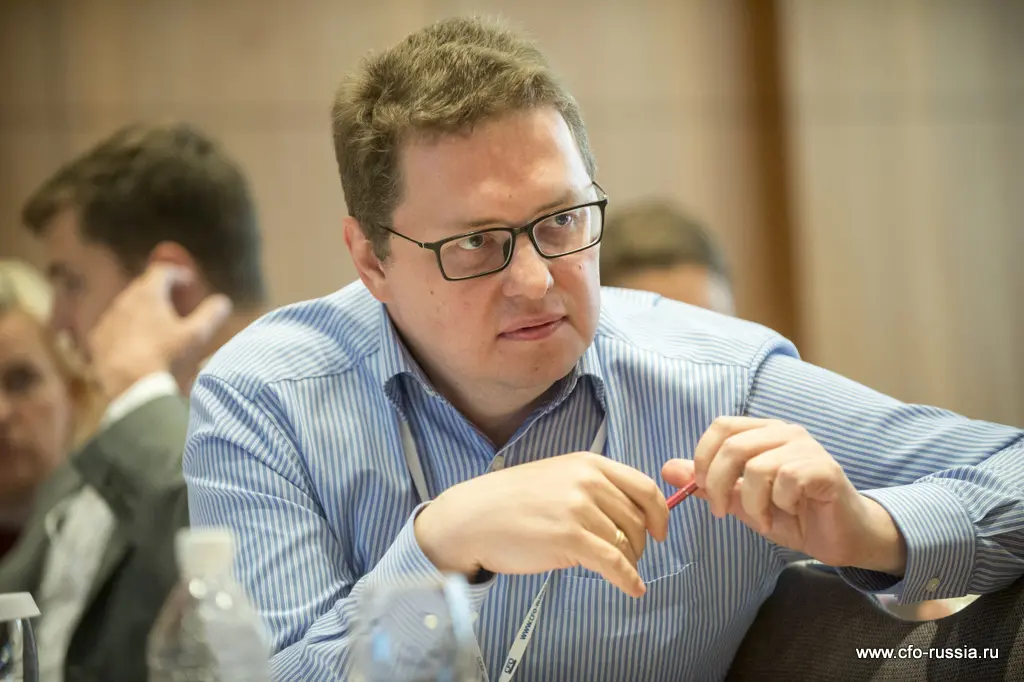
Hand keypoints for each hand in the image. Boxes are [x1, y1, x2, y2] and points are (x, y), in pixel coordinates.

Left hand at [88, 263, 232, 399]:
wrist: (130, 387)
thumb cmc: (167, 357)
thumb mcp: (197, 335)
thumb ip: (211, 314)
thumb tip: (223, 301)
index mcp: (148, 294)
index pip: (162, 271)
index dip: (177, 274)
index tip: (188, 282)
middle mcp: (124, 301)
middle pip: (143, 287)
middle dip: (160, 290)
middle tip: (175, 300)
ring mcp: (108, 320)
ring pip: (126, 307)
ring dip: (142, 310)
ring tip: (157, 324)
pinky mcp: (97, 340)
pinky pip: (114, 327)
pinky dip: (126, 328)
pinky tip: (137, 343)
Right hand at [414, 452, 668, 596]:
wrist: (474, 517)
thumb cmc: (512, 501)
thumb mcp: (557, 477)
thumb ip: (592, 486)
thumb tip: (629, 513)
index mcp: (588, 463)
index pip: (644, 486)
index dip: (660, 512)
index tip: (660, 530)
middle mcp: (588, 482)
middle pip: (637, 519)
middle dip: (639, 543)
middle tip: (628, 557)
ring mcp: (579, 509)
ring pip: (627, 543)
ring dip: (629, 561)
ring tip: (617, 569)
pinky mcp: (570, 538)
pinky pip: (614, 563)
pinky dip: (628, 579)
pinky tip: (633, 589)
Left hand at [661, 417, 906, 574]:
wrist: (840, 537)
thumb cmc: (792, 515)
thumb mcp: (740, 501)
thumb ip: (707, 484)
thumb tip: (668, 469)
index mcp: (762, 433)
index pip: (721, 426)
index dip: (703, 457)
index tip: (699, 489)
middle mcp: (784, 432)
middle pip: (732, 446)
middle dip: (717, 485)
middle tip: (720, 512)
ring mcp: (806, 447)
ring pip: (758, 467)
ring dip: (752, 503)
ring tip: (763, 518)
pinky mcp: (824, 468)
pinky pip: (786, 480)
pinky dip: (778, 504)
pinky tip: (788, 513)